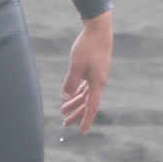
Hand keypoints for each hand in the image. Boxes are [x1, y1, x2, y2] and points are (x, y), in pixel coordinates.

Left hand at [60, 9, 111, 133]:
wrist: (99, 29)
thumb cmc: (87, 46)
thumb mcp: (76, 65)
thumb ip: (70, 83)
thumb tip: (64, 99)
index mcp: (97, 83)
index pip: (91, 107)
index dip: (86, 120)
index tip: (81, 132)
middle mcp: (99, 82)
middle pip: (88, 103)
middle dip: (77, 114)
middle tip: (64, 123)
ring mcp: (97, 76)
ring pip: (86, 95)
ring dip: (75, 103)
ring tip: (63, 111)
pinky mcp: (95, 70)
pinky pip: (87, 87)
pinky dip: (79, 93)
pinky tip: (71, 96)